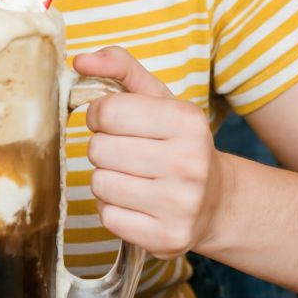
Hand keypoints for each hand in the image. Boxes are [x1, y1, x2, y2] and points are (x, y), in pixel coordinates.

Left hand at [74, 46, 223, 259]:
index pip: (108, 111)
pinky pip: (107, 217)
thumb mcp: (159, 99)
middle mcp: (189, 163)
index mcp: (188, 121)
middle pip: (99, 150)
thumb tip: (80, 60)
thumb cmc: (179, 143)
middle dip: (103, 148)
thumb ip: (120, 68)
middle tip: (125, 152)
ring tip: (132, 178)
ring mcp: (180, 205)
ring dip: (106, 179)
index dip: (98, 115)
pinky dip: (113, 209)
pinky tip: (135, 202)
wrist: (218, 201)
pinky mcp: (168, 238)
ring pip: (99, 185)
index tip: (111, 121)